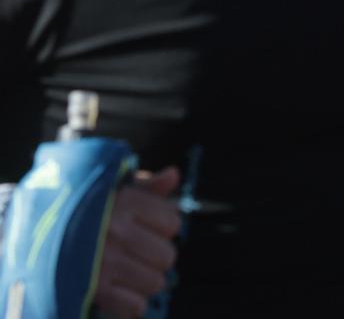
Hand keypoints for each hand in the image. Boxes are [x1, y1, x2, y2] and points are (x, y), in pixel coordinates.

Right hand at [94, 167, 181, 318]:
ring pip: (155, 282)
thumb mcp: (111, 191)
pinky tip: (119, 292)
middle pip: (167, 256)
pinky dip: (131, 305)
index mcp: (124, 202)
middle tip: (137, 254)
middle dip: (156, 257)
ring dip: (145, 281)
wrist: (31, 237)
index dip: (164, 228)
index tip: (147, 229)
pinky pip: (134, 306)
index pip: (172, 222)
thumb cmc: (82, 212)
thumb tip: (173, 175)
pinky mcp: (92, 289)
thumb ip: (146, 187)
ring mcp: (104, 261)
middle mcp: (116, 231)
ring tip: (128, 272)